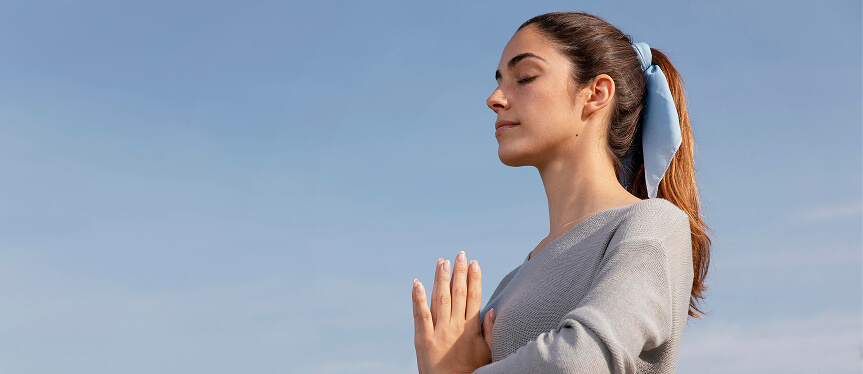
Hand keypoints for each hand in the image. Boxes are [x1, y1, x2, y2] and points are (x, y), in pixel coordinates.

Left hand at [412, 251, 490, 373]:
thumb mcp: (486, 353)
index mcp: (471, 329)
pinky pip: (420, 315)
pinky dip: (418, 298)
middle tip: (459, 254)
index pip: (474, 298)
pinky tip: (417, 283)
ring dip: (441, 279)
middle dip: (458, 272)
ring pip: (440, 299)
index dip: (474, 279)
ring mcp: (438, 332)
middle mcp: (455, 327)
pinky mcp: (422, 338)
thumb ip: (488, 331)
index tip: (474, 263)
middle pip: (458, 294)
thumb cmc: (471, 372)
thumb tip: (491, 310)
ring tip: (442, 261)